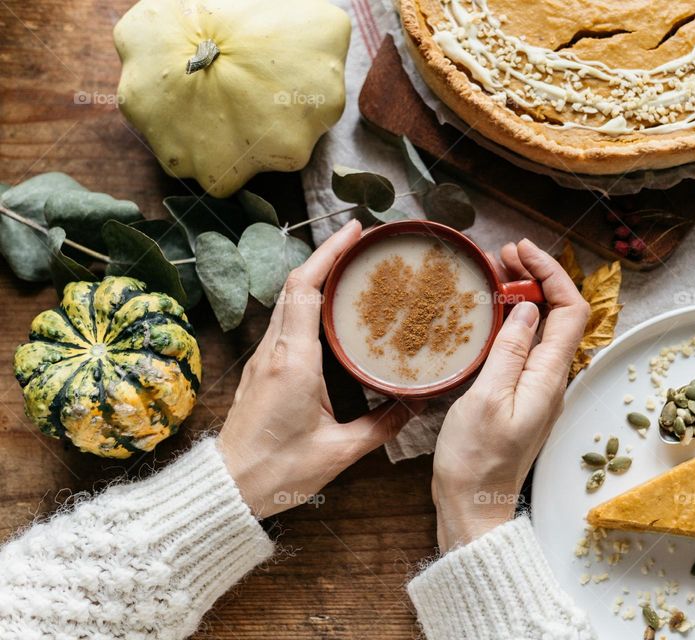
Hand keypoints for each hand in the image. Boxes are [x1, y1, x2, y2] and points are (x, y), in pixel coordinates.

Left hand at [217, 219, 416, 518]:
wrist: (228, 488)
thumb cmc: (278, 470)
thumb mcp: (340, 450)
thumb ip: (383, 425)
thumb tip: (417, 404)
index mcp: (294, 360)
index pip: (306, 288)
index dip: (329, 253)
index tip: (355, 231)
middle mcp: (275, 350)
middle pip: (295, 285)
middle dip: (327, 256)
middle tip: (362, 244)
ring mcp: (264, 358)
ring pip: (287, 300)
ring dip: (316, 277)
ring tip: (351, 270)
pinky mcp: (263, 369)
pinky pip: (285, 321)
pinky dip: (307, 302)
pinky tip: (330, 312)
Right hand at [431, 239, 589, 550]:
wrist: (472, 505)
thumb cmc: (475, 460)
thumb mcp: (487, 398)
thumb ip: (510, 351)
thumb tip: (529, 309)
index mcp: (549, 376)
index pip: (570, 310)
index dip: (552, 273)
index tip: (522, 252)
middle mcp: (551, 378)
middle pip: (559, 314)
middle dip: (537, 277)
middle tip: (503, 255)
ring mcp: (537, 387)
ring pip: (542, 327)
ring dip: (525, 295)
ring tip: (495, 273)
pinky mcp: (521, 395)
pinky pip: (526, 345)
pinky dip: (512, 319)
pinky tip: (490, 313)